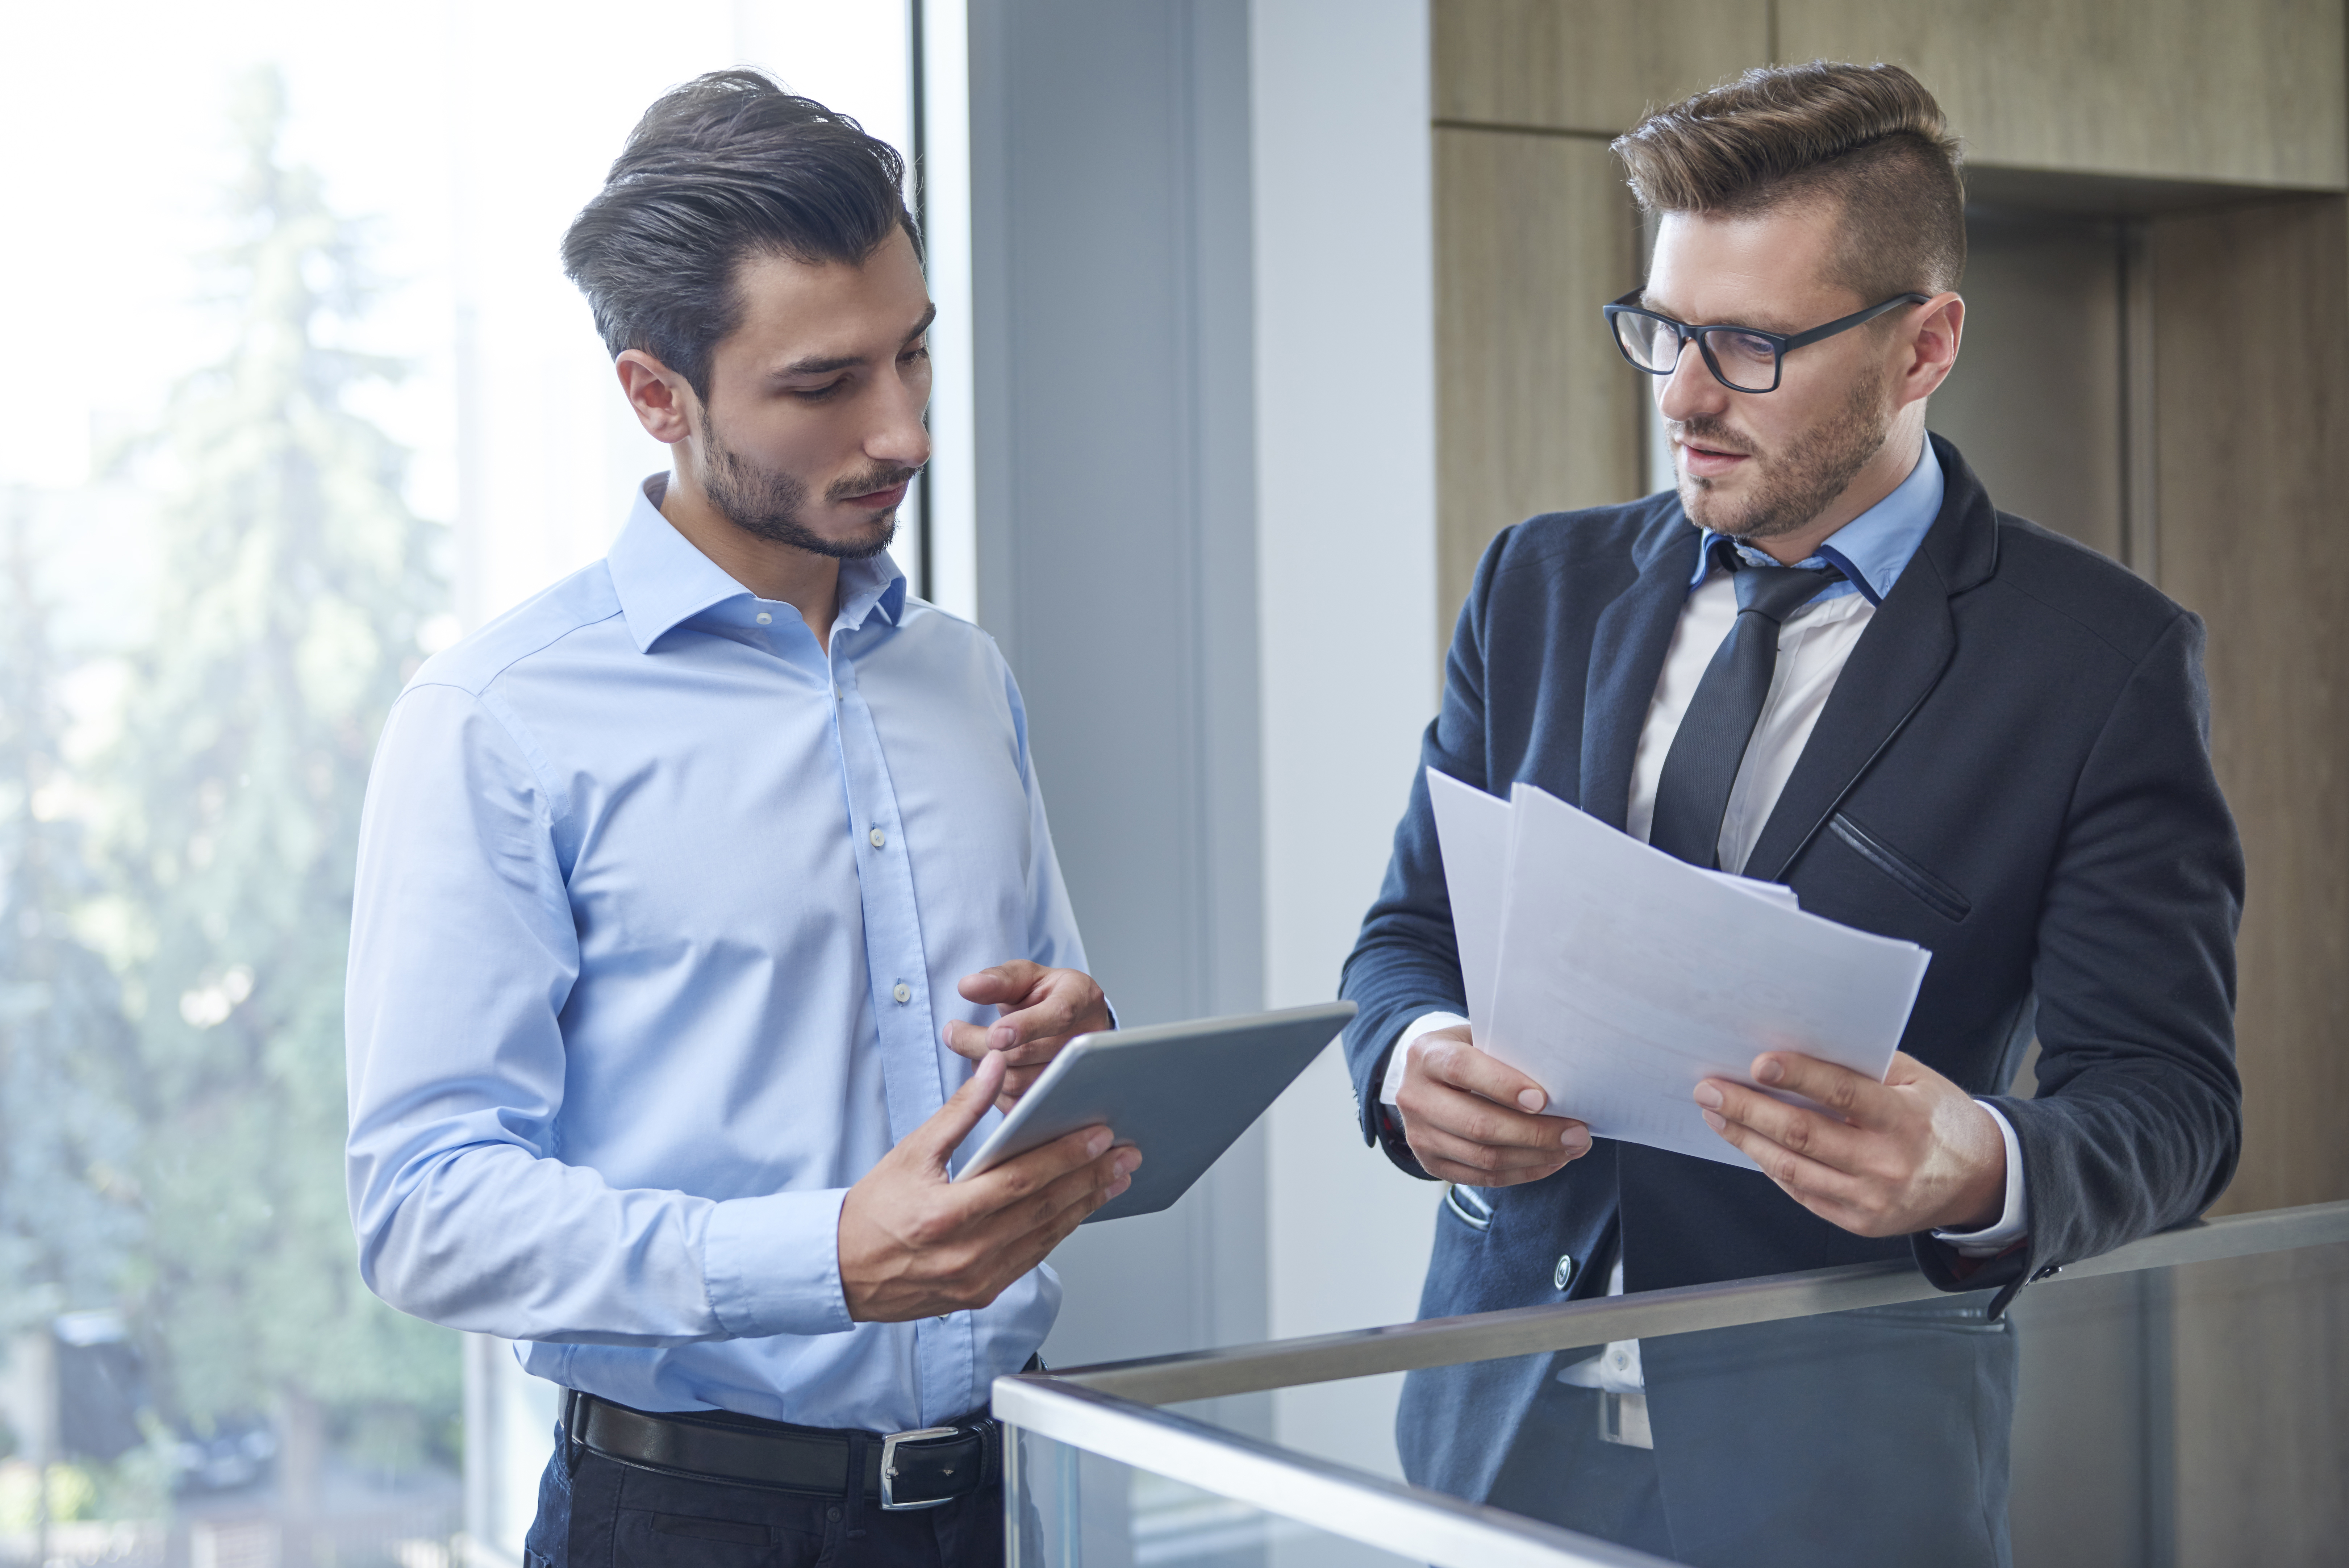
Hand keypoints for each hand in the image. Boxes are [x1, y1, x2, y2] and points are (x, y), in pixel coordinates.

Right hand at [838, 1051, 1139, 1321]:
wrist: (842, 1271)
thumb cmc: (873, 1211)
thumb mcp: (911, 1152)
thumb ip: (959, 1112)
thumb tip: (993, 1066)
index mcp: (945, 1215)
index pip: (1021, 1182)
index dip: (1065, 1157)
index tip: (1099, 1135)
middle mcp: (965, 1254)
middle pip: (1044, 1210)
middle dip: (1090, 1178)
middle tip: (1126, 1153)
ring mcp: (976, 1280)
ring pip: (1046, 1237)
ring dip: (1085, 1205)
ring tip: (1115, 1178)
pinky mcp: (981, 1294)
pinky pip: (1032, 1259)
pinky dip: (1059, 1232)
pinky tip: (1080, 1209)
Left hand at [943, 960, 1110, 1110]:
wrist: (1072, 1023)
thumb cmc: (1045, 995)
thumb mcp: (1025, 977)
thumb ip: (998, 979)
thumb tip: (967, 986)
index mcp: (1081, 998)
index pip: (1058, 1016)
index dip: (1025, 1027)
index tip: (992, 1035)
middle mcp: (1087, 1038)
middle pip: (1030, 1053)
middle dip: (982, 1046)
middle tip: (953, 1033)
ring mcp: (1078, 1073)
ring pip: (1021, 1082)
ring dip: (985, 1068)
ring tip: (975, 1050)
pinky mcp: (1060, 1098)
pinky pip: (1020, 1105)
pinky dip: (995, 1090)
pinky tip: (990, 1071)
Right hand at [1395, 1025, 1591, 1186]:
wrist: (1427, 1077)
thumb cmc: (1467, 1052)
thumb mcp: (1479, 1037)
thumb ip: (1508, 1052)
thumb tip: (1563, 1080)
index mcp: (1426, 1055)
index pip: (1462, 1069)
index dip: (1503, 1085)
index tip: (1543, 1099)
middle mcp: (1415, 1097)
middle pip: (1478, 1124)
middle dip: (1535, 1133)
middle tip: (1578, 1133)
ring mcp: (1419, 1136)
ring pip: (1484, 1157)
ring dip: (1536, 1156)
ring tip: (1571, 1148)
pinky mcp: (1431, 1163)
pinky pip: (1483, 1177)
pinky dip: (1523, 1172)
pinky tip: (1551, 1161)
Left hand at [1694, 1050, 2004, 1236]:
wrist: (1980, 1181)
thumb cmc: (1941, 1120)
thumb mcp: (1917, 1081)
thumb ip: (1865, 1066)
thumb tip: (1801, 1045)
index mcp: (1905, 1121)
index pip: (1843, 1095)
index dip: (1799, 1076)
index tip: (1757, 1063)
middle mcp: (1886, 1164)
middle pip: (1804, 1135)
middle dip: (1748, 1110)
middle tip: (1709, 1089)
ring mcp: (1871, 1199)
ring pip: (1792, 1169)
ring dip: (1747, 1140)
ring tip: (1716, 1115)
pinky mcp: (1859, 1222)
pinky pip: (1802, 1192)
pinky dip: (1771, 1166)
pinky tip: (1750, 1143)